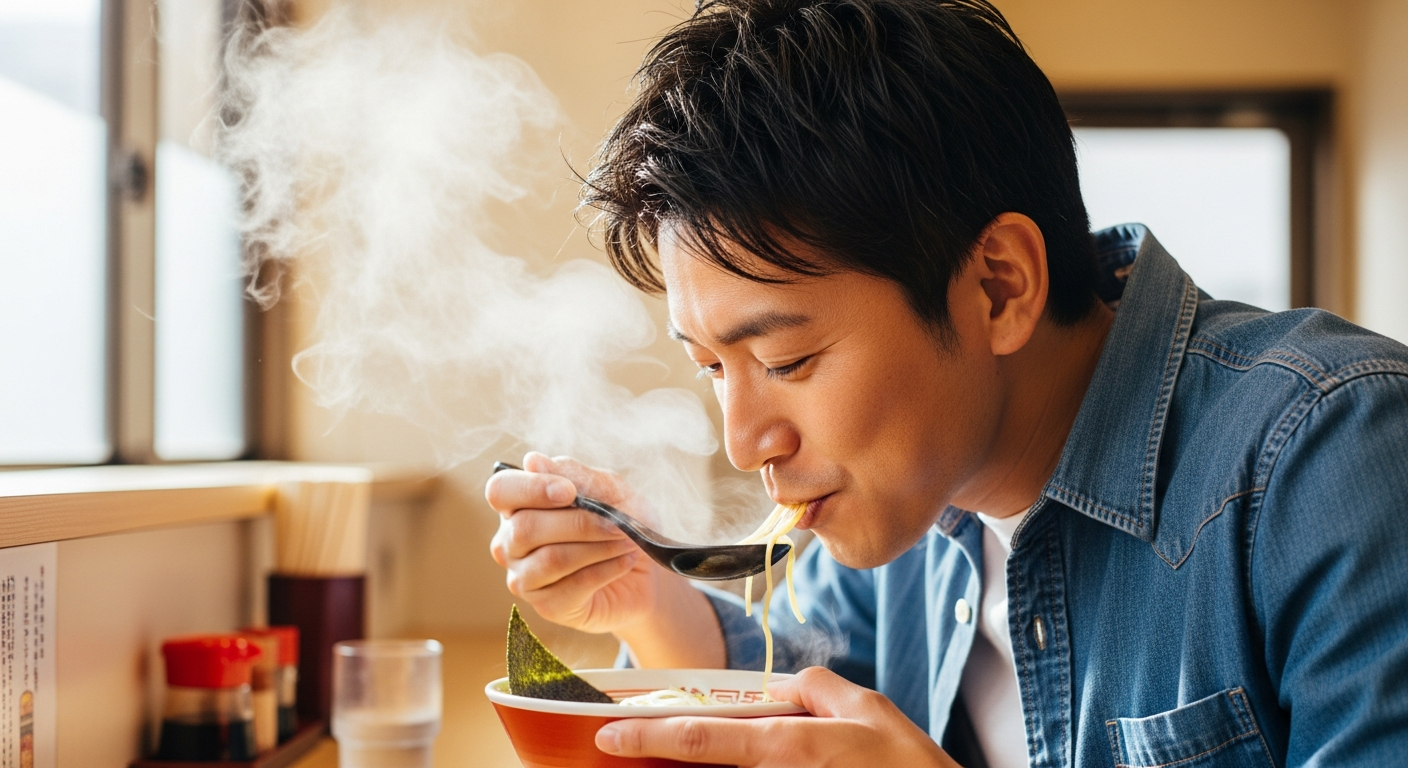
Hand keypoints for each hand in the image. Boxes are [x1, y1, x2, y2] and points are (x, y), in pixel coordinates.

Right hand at [487, 452, 662, 633]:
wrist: (647, 573)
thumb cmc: (622, 525)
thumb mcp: (609, 492)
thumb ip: (576, 477)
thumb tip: (533, 461)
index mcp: (519, 506)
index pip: (500, 491)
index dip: (530, 489)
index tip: (569, 492)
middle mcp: (512, 543)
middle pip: (525, 528)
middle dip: (578, 523)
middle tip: (617, 523)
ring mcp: (525, 578)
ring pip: (551, 559)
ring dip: (597, 547)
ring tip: (627, 541)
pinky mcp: (548, 606)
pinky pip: (572, 586)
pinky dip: (606, 570)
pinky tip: (625, 561)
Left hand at [595, 667, 960, 767]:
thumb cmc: (908, 767)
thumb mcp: (868, 709)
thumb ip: (814, 689)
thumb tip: (773, 688)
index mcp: (792, 745)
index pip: (704, 736)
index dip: (649, 735)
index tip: (607, 734)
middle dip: (665, 758)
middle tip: (627, 748)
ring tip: (697, 754)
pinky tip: (739, 764)